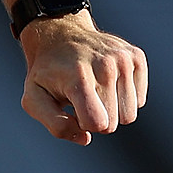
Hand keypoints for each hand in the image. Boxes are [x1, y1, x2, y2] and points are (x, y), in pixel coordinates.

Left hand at [18, 15, 148, 143]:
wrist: (61, 35)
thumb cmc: (47, 73)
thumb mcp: (34, 100)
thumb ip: (55, 125)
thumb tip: (86, 138)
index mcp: (79, 77)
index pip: (98, 123)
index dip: (84, 125)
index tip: (73, 110)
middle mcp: (106, 65)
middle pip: (113, 123)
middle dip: (97, 119)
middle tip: (81, 98)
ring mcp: (123, 59)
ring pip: (129, 115)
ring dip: (111, 110)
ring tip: (94, 90)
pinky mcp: (136, 57)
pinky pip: (139, 101)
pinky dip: (123, 98)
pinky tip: (107, 82)